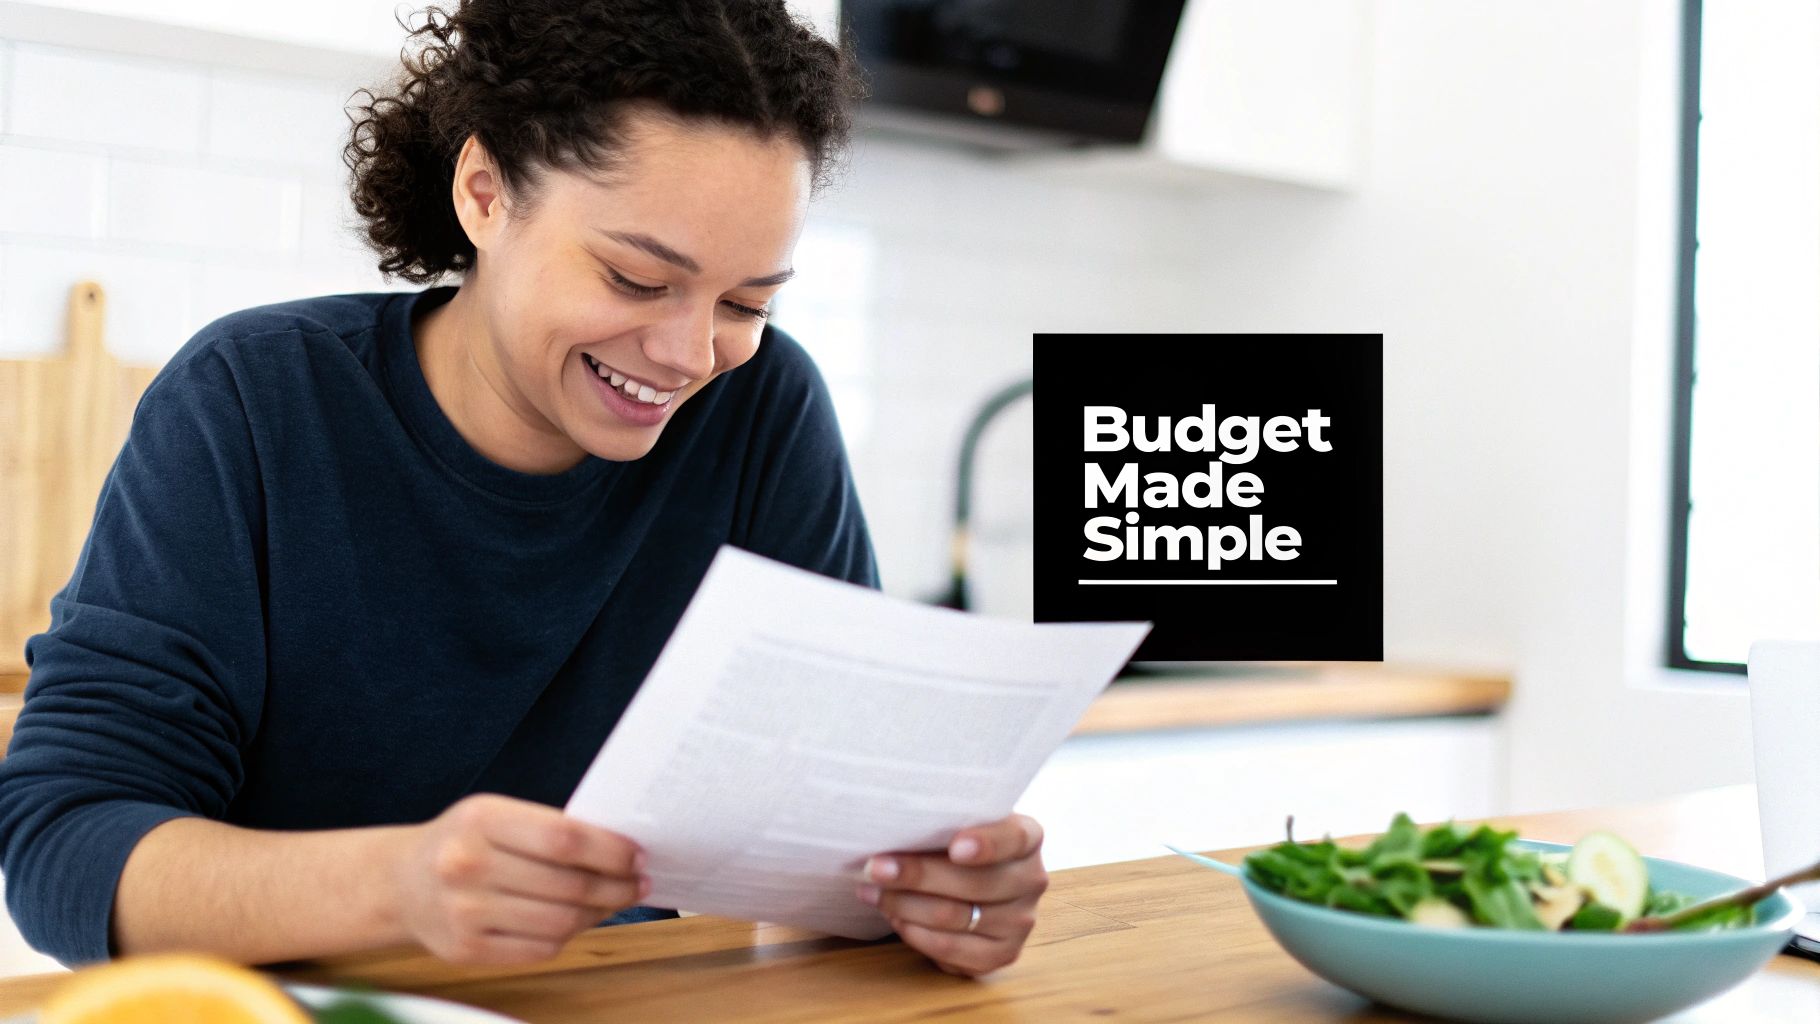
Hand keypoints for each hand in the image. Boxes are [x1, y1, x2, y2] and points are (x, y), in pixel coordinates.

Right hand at [390, 793, 650, 964]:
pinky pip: (539, 949)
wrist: (403, 883)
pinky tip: (576, 922)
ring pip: (559, 922)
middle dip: (616, 886)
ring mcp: (463, 912)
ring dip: (599, 914)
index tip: (638, 856)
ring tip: (614, 902)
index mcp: (481, 819)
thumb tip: (622, 852)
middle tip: (638, 883)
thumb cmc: (466, 842)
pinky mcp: (464, 949)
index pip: (565, 839)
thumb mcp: (498, 816)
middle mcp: (467, 865)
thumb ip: (551, 829)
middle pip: (568, 885)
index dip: (611, 851)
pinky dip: (567, 936)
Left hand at [854, 813, 1048, 976]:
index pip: (1013, 838)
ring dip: (904, 905)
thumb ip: (940, 823)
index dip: (986, 844)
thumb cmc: (955, 842)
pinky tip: (895, 919)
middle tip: (876, 868)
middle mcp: (1032, 880)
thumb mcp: (957, 822)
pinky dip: (916, 934)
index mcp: (1028, 838)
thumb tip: (891, 829)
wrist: (972, 878)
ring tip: (872, 893)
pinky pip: (951, 950)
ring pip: (954, 916)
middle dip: (917, 876)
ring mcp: (1021, 921)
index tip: (955, 847)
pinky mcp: (1003, 954)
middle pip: (973, 883)